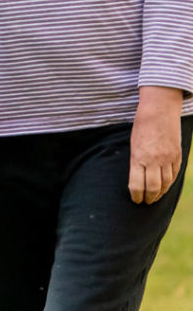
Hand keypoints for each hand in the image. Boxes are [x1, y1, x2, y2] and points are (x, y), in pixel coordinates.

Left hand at [129, 86, 182, 203]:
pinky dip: (170, 183)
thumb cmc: (141, 125)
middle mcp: (153, 160)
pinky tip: (165, 186)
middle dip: (148, 198)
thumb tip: (137, 178)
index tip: (135, 200)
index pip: (136, 185)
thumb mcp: (133, 144)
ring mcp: (167, 158)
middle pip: (152, 188)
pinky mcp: (177, 155)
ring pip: (165, 184)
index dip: (136, 196)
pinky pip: (174, 174)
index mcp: (138, 157)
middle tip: (145, 202)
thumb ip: (136, 161)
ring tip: (154, 197)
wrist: (159, 109)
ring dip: (160, 193)